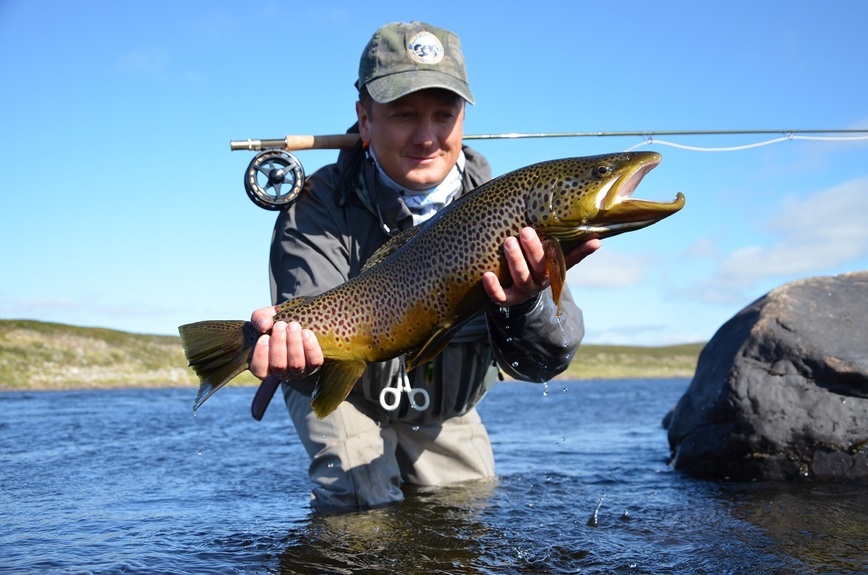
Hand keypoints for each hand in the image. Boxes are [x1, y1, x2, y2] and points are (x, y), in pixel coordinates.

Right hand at [249, 305, 323, 419]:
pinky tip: (306, 333)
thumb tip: (264, 325)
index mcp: (266, 365)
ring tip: (293, 326)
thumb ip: (259, 319)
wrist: (300, 319)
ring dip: (294, 344)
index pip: (260, 370)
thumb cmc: (278, 322)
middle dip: (279, 345)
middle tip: (280, 325)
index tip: (264, 337)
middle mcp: (282, 372)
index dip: (261, 356)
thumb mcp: (266, 317)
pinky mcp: (315, 365)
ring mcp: (299, 371)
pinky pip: (314, 361)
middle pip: (279, 366)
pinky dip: (310, 347)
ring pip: (296, 364)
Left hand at [482, 227, 600, 306]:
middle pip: (540, 266)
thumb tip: (597, 237)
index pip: (570, 260)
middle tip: (525, 231)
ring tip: (508, 241)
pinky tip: (486, 275)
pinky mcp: (508, 299)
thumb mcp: (549, 258)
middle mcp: (541, 281)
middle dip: (533, 249)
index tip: (595, 241)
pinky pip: (501, 297)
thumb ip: (567, 247)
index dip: (583, 252)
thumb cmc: (534, 266)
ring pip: (522, 278)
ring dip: (515, 260)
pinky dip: (493, 287)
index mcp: (553, 270)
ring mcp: (524, 291)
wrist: (517, 293)